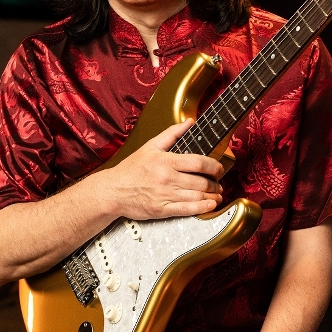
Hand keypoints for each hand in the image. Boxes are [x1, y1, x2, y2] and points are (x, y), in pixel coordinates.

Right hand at [105, 119, 223, 220]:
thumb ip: (172, 133)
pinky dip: (202, 208)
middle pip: (201, 181)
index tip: (219, 168)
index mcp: (165, 161)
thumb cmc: (131, 169)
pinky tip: (210, 205)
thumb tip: (189, 122)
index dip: (214, 166)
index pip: (198, 162)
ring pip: (197, 196)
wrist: (113, 190)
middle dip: (215, 183)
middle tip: (219, 183)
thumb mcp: (150, 146)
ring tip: (217, 194)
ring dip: (212, 196)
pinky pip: (187, 210)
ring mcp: (165, 195)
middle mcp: (167, 178)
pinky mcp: (162, 209)